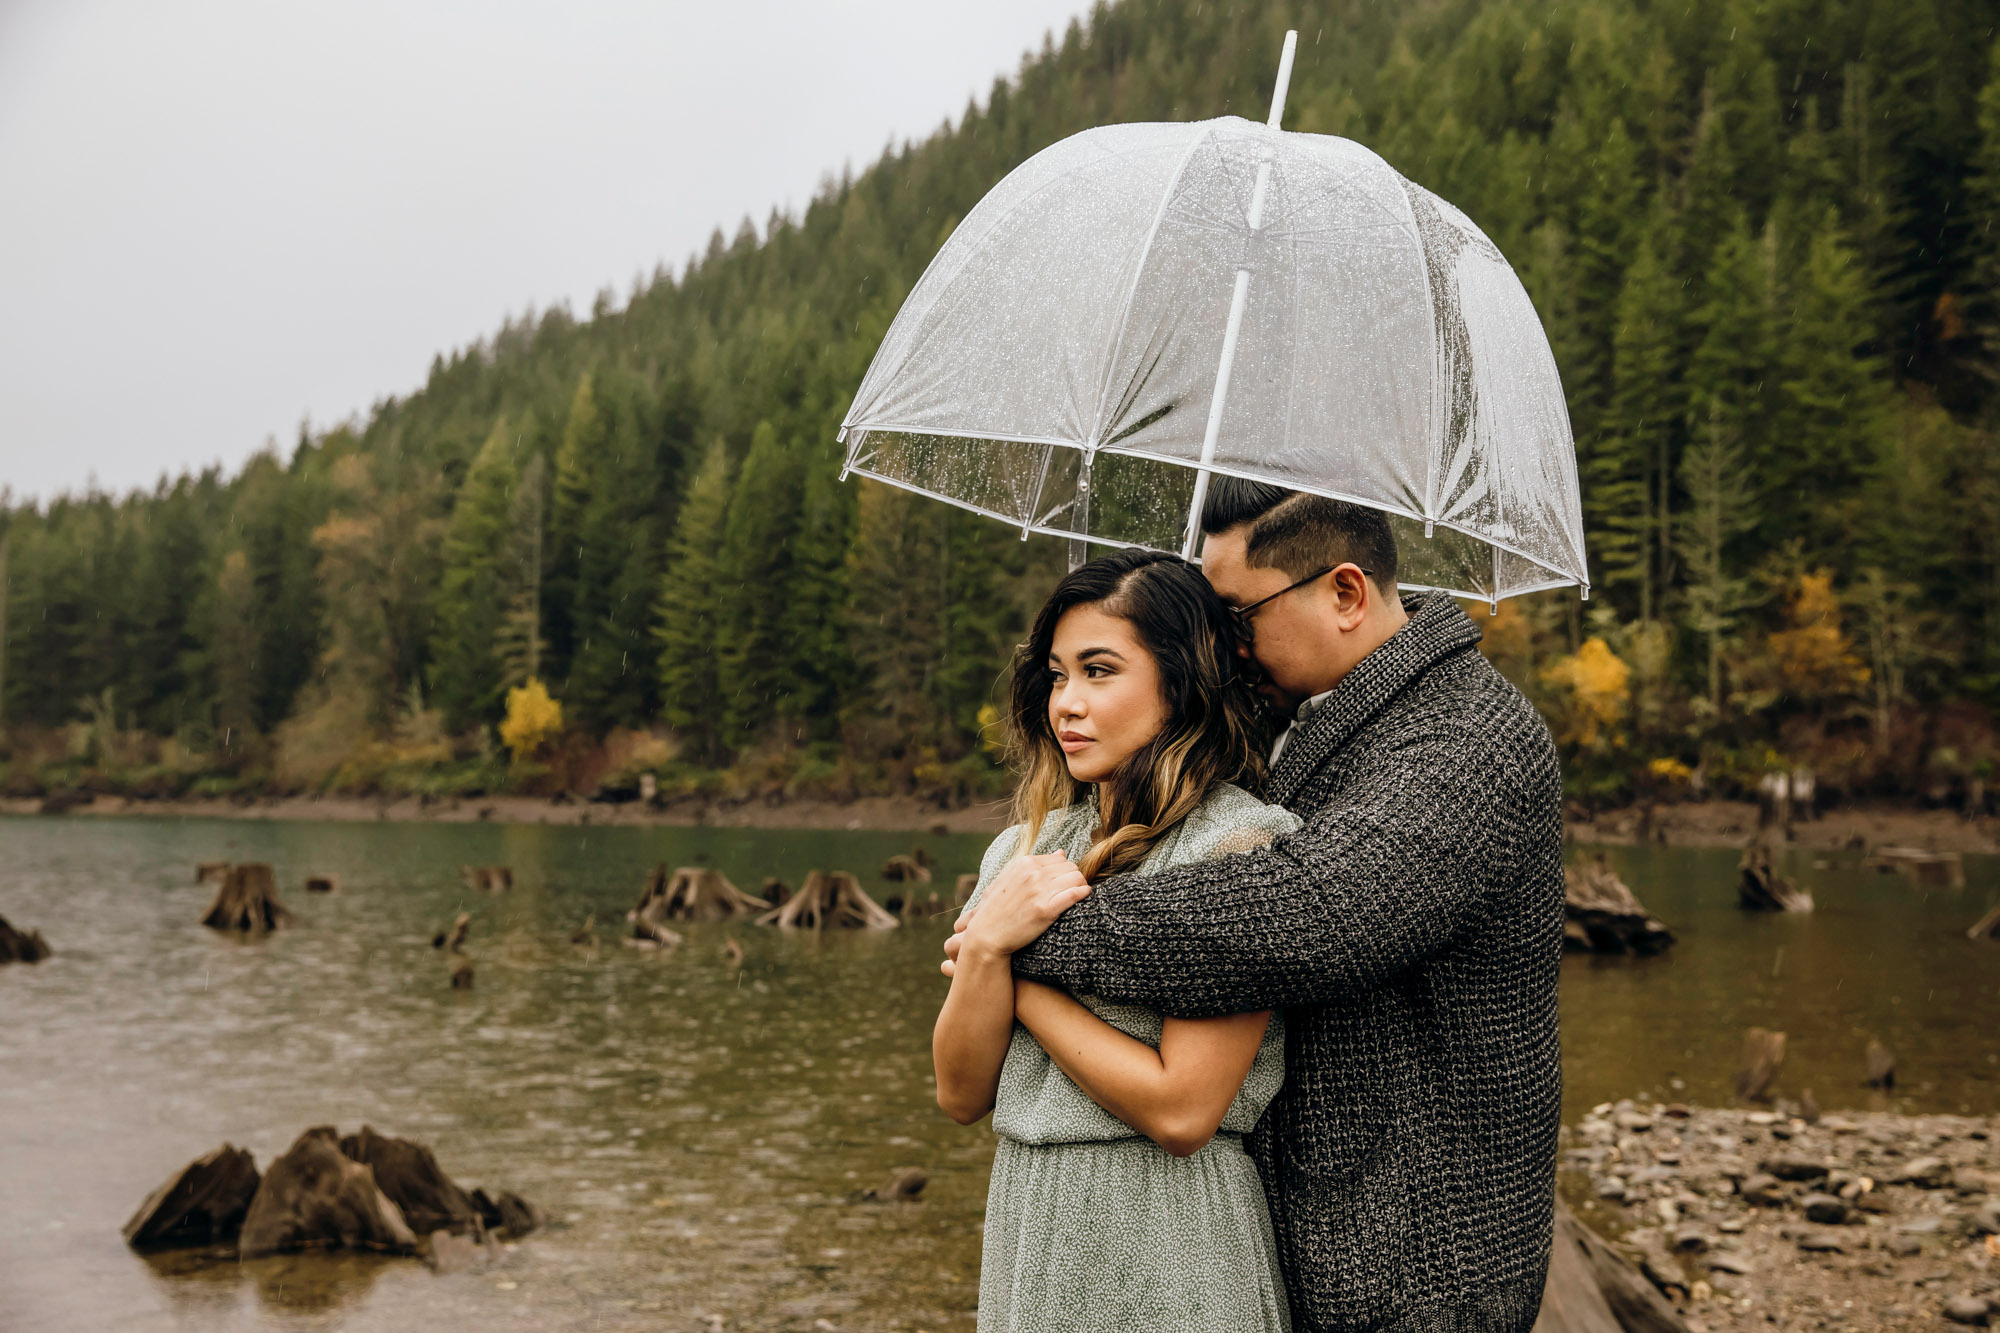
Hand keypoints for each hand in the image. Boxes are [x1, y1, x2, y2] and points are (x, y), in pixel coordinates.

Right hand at [939, 852, 1088, 976]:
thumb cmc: (997, 909)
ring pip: (1077, 878)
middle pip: (1071, 867)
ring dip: (1081, 886)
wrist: (987, 934)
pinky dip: (1083, 894)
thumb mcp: (1010, 879)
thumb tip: (1061, 853)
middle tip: (1071, 891)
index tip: (1063, 883)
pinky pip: (1075, 894)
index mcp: (1025, 863)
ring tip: (1078, 895)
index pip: (1060, 858)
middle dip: (1074, 878)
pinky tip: (1083, 897)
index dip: (1065, 871)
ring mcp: (1040, 890)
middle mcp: (1033, 873)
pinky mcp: (1046, 909)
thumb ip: (1035, 865)